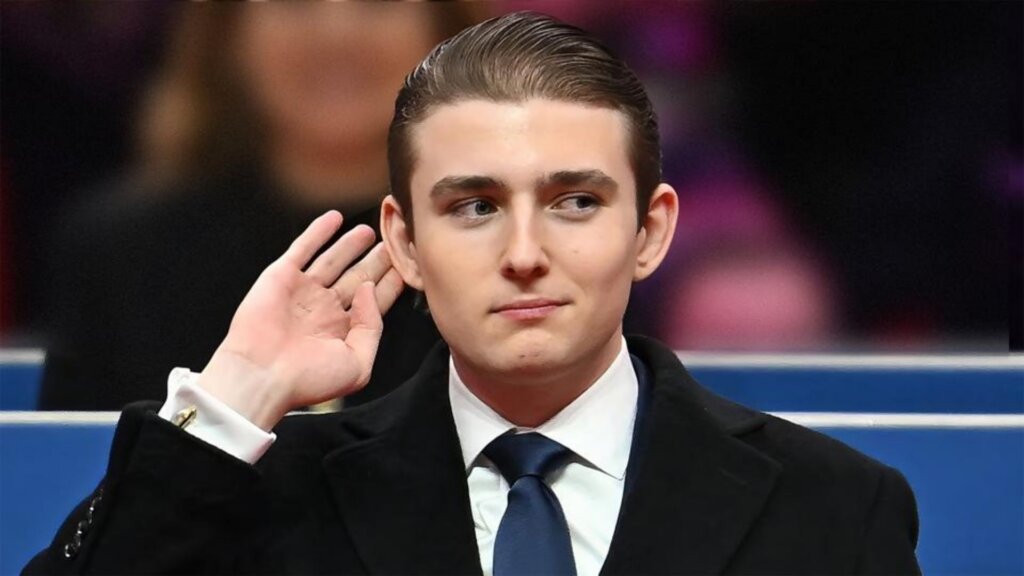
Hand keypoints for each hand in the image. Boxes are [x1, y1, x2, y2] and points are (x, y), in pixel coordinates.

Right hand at [196, 211, 404, 429]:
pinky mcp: (281, 277)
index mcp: (343, 331)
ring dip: (351, 244)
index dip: (391, 284)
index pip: (374, 302)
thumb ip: (373, 327)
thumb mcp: (358, 364)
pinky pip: (303, 248)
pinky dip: (318, 232)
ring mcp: (304, 291)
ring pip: (334, 260)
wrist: (262, 376)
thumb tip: (371, 290)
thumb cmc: (308, 380)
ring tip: (371, 231)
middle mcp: (325, 310)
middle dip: (377, 261)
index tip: (407, 266)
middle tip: (395, 241)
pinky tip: (334, 218)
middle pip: (358, 277)